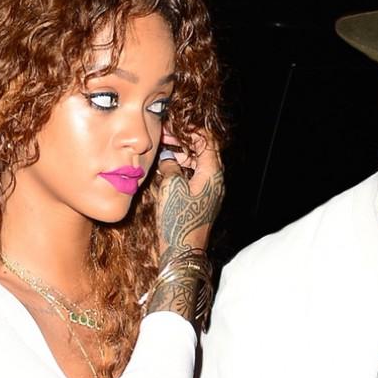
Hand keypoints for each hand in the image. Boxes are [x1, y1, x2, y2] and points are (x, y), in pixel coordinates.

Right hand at [145, 128, 223, 321]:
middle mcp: (215, 181)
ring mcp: (210, 192)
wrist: (183, 253)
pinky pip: (194, 178)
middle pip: (203, 151)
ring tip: (162, 153)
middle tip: (163, 136)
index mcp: (213, 173)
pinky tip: (165, 172)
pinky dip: (181, 170)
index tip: (173, 124)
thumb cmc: (178, 220)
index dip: (191, 129)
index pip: (207, 140)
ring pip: (198, 165)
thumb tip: (169, 160)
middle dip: (183, 141)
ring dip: (181, 156)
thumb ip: (171, 167)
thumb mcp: (171, 187)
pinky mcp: (202, 202)